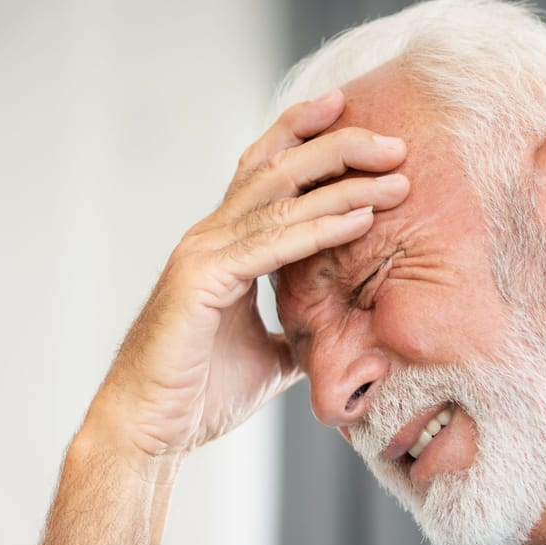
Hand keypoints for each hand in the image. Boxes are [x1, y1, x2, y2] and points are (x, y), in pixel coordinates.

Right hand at [91, 89, 409, 458]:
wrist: (149, 431)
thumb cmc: (197, 394)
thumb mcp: (269, 354)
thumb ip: (300, 330)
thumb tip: (342, 334)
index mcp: (221, 246)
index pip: (265, 172)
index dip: (304, 135)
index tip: (351, 114)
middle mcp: (209, 237)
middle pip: (276, 168)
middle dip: (338, 147)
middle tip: (395, 142)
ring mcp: (202, 254)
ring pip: (279, 199)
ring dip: (344, 185)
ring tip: (396, 177)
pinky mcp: (201, 281)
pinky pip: (271, 245)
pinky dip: (320, 228)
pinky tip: (360, 219)